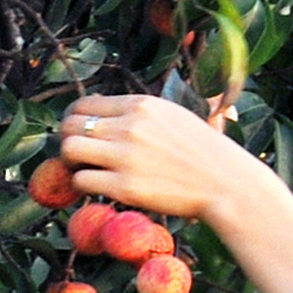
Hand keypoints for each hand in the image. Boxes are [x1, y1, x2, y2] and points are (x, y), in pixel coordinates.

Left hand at [57, 90, 270, 225]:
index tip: (76, 132)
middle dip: (66, 139)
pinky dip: (82, 186)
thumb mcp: (175, 115)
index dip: (73, 119)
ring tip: (83, 171)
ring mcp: (125, 156)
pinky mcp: (124, 186)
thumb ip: (140, 113)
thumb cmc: (205, 152)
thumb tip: (102, 110)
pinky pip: (82, 181)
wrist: (226, 183)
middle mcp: (129, 126)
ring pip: (69, 150)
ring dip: (69, 162)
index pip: (84, 103)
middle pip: (70, 125)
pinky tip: (96, 189)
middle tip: (75, 154)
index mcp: (141, 104)